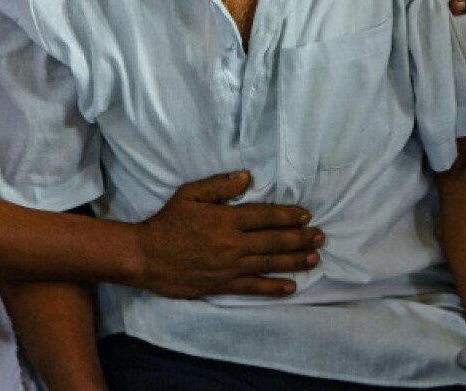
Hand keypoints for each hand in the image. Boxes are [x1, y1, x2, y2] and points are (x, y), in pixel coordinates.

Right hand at [136, 171, 322, 298]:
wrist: (146, 257)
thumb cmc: (167, 222)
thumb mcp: (189, 194)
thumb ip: (219, 186)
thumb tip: (247, 177)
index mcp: (226, 219)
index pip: (266, 216)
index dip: (288, 215)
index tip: (306, 215)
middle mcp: (233, 244)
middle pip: (274, 240)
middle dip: (300, 238)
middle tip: (320, 236)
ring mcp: (230, 267)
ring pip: (270, 263)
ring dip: (295, 261)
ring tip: (314, 257)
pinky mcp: (223, 285)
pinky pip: (254, 287)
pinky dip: (274, 287)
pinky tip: (291, 286)